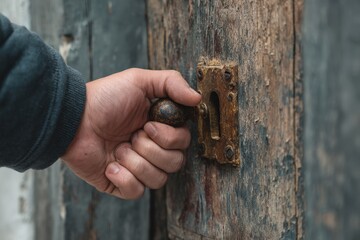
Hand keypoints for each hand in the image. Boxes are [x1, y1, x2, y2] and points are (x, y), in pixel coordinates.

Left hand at [61, 69, 200, 198]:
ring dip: (136, 162)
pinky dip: (124, 178)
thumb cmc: (105, 98)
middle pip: (176, 163)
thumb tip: (197, 99)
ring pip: (158, 179)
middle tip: (132, 135)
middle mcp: (151, 149)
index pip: (184, 143)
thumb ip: (172, 83)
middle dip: (151, 149)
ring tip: (118, 148)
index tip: (148, 124)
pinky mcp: (121, 183)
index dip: (170, 137)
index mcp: (159, 128)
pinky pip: (137, 192)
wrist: (72, 118)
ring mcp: (136, 167)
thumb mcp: (139, 80)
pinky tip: (110, 165)